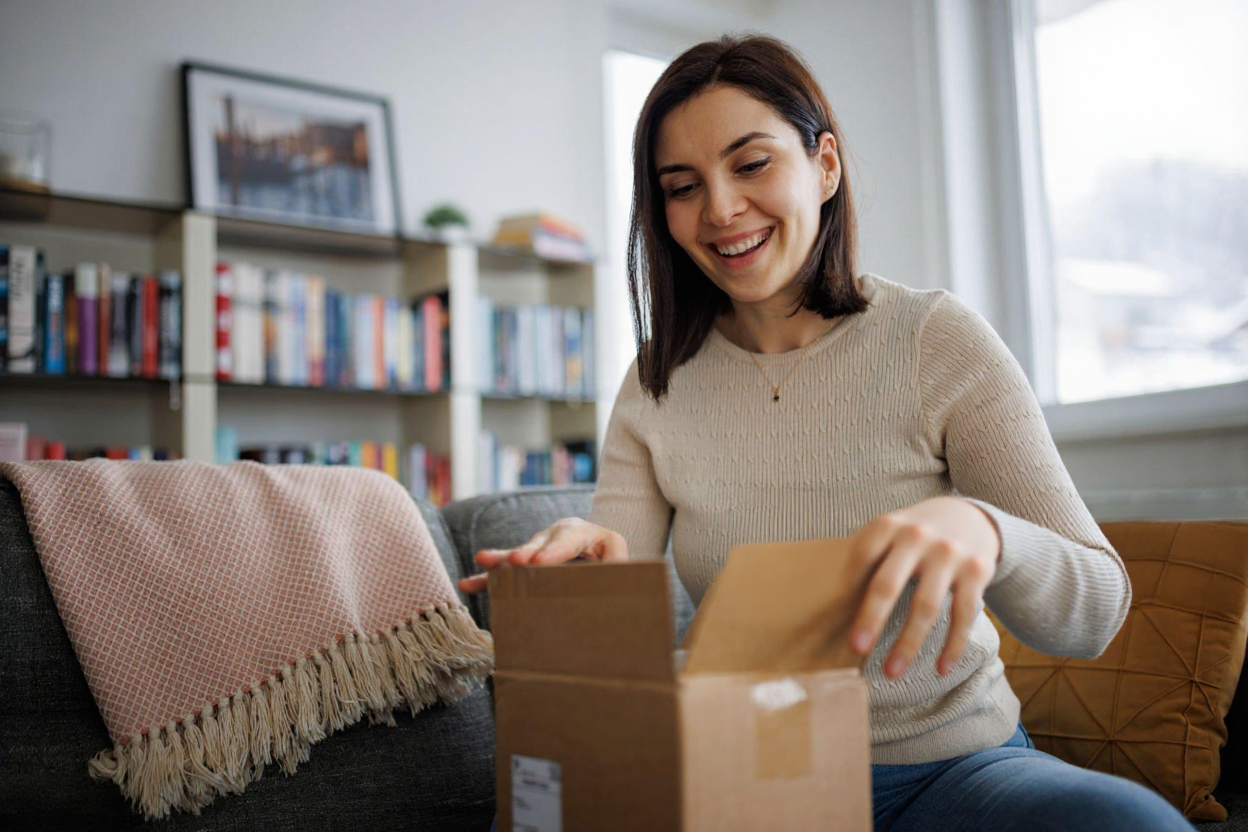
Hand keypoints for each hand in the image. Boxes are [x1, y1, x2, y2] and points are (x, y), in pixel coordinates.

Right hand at [455, 517, 628, 593]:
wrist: (611, 575)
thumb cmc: (618, 572)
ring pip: (521, 553)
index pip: (572, 538)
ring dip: (502, 560)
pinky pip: (508, 571)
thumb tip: (612, 583)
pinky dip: (489, 578)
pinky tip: (469, 583)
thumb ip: (617, 572)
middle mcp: (563, 536)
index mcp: (590, 534)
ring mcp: (543, 548)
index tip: (538, 563)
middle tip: (516, 561)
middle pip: (543, 542)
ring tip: (483, 561)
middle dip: (527, 552)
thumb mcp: (623, 569)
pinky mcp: (529, 563)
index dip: (554, 550)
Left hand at [847, 497, 1000, 678]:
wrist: (971, 516)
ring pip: (926, 607)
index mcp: (890, 525)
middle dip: (871, 619)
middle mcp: (918, 537)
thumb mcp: (891, 530)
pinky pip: (964, 615)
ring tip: (892, 672)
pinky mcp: (977, 572)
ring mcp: (950, 554)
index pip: (862, 556)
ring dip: (908, 645)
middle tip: (856, 649)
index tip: (833, 615)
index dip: (847, 585)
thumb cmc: (916, 534)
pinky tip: (941, 668)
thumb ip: (870, 557)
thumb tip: (836, 606)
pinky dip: (953, 646)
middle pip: (889, 584)